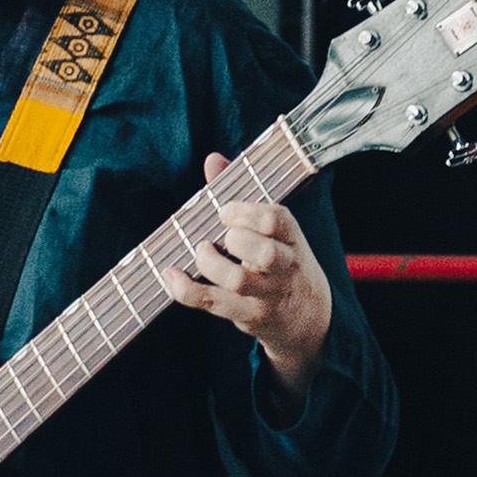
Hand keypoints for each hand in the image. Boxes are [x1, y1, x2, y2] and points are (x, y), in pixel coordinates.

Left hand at [157, 154, 332, 401]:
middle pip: (265, 253)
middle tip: (217, 235)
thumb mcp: (274, 231)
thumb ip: (242, 194)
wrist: (306, 317)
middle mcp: (285, 267)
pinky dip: (186, 290)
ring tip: (200, 251)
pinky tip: (170, 275)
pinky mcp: (249, 316)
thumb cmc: (280, 261)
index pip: (278, 220)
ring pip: (239, 280)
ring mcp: (268, 294)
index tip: (224, 210)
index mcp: (292, 238)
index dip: (247, 212)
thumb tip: (213, 159)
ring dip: (210, 263)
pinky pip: (214, 303)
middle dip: (235, 238)